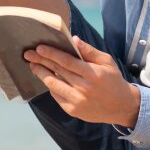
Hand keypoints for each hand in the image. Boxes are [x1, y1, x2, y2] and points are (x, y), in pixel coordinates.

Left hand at [24, 36, 139, 127]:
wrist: (121, 106)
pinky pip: (56, 96)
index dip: (51, 53)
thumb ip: (89, 51)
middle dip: (41, 61)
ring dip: (41, 73)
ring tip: (33, 65)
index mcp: (92, 74)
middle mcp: (83, 88)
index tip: (39, 47)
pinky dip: (50, 86)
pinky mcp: (73, 110)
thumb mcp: (107, 61)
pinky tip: (47, 78)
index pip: (67, 61)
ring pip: (53, 84)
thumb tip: (73, 39)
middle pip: (57, 71)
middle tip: (28, 54)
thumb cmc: (113, 80)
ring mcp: (77, 101)